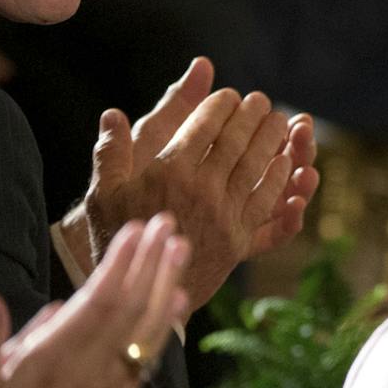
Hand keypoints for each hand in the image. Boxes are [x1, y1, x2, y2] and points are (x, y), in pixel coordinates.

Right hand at [0, 215, 189, 387]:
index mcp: (52, 363)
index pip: (97, 303)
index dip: (120, 264)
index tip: (135, 229)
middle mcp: (89, 373)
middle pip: (132, 309)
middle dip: (152, 263)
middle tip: (169, 223)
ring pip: (147, 329)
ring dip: (166, 285)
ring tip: (181, 249)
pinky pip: (149, 355)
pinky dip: (166, 325)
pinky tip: (177, 302)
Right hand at [82, 60, 318, 308]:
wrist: (140, 292)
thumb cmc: (119, 237)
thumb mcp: (103, 194)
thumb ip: (110, 152)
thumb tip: (112, 113)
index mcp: (170, 173)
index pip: (204, 126)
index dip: (220, 106)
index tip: (229, 94)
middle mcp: (203, 189)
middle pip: (237, 141)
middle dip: (252, 115)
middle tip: (261, 99)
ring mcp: (226, 214)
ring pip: (257, 166)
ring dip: (272, 139)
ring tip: (280, 120)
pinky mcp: (241, 237)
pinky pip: (266, 199)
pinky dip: (278, 177)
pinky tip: (285, 161)